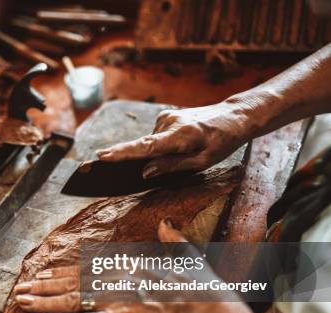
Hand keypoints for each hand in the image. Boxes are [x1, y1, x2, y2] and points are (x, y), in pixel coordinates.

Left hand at [14, 219, 280, 312]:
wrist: (208, 311)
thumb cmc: (199, 287)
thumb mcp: (186, 256)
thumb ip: (172, 239)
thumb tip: (165, 224)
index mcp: (128, 264)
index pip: (87, 268)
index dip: (62, 272)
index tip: (44, 274)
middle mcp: (115, 279)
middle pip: (72, 283)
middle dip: (43, 287)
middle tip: (20, 289)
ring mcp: (114, 299)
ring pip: (71, 300)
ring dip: (43, 302)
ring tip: (21, 302)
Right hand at [95, 101, 255, 177]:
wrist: (233, 117)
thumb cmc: (221, 142)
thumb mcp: (202, 162)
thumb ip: (172, 166)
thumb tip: (145, 171)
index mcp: (181, 136)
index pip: (146, 147)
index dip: (124, 153)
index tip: (103, 156)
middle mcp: (169, 123)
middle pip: (146, 148)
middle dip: (146, 160)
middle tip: (165, 162)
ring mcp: (166, 118)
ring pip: (151, 144)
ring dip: (160, 152)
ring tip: (186, 151)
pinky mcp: (165, 116)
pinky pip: (155, 137)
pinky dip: (162, 145)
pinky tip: (181, 144)